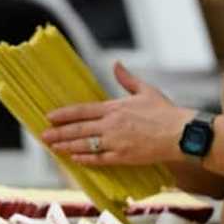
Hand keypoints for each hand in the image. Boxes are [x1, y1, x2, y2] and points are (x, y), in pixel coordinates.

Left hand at [41, 62, 193, 165]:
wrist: (180, 134)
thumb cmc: (165, 112)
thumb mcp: (145, 90)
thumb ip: (127, 79)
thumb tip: (116, 64)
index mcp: (114, 108)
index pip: (82, 111)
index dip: (64, 114)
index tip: (50, 116)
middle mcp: (111, 125)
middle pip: (79, 129)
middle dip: (59, 132)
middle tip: (43, 135)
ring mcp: (116, 142)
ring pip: (85, 145)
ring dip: (67, 146)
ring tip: (54, 147)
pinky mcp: (123, 157)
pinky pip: (99, 159)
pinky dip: (85, 159)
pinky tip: (74, 158)